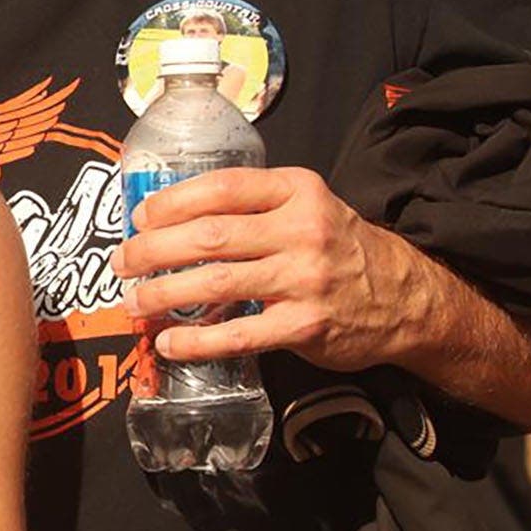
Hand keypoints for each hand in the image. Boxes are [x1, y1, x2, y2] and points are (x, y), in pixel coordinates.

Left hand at [110, 166, 426, 373]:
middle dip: (152, 250)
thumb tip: (170, 217)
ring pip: (216, 282)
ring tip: (133, 301)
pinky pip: (238, 335)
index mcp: (297, 191)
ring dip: (162, 293)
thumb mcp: (307, 206)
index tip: (140, 218)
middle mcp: (302, 230)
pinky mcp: (305, 326)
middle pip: (208, 235)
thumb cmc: (339, 249)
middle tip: (122, 261)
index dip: (170, 203)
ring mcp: (304, 279)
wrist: (407, 299)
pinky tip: (169, 343)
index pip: (221, 188)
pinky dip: (196, 341)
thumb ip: (253, 205)